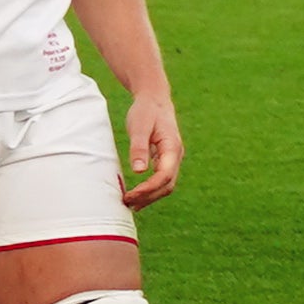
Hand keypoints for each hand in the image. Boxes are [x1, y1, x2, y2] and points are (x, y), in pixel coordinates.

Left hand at [121, 81, 186, 205]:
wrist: (154, 99)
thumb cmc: (146, 111)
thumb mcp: (139, 127)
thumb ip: (139, 148)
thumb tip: (139, 172)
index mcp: (172, 148)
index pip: (164, 176)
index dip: (148, 189)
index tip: (131, 195)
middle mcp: (176, 155)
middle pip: (167, 185)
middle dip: (149, 197)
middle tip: (128, 203)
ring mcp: (172, 158)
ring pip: (166, 185)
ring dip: (150, 197)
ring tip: (131, 204)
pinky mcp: (166, 159)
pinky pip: (162, 179)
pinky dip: (151, 190)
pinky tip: (137, 194)